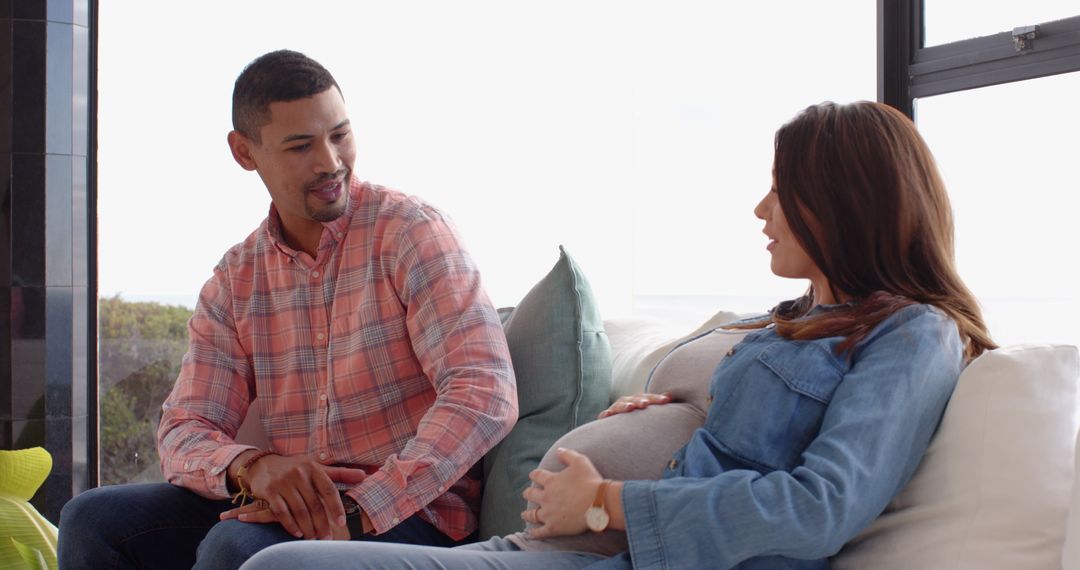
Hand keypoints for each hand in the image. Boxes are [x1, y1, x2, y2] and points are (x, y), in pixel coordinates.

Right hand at [223, 454, 366, 539]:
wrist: (264, 464)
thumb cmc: (296, 467)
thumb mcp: (317, 467)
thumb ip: (340, 473)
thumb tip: (364, 476)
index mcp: (313, 467)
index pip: (329, 490)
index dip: (336, 507)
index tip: (341, 523)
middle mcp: (299, 473)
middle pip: (314, 504)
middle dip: (322, 524)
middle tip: (327, 538)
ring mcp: (283, 482)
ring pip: (299, 510)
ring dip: (308, 527)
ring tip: (314, 538)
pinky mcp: (269, 491)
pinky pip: (281, 512)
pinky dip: (290, 525)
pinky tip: (298, 533)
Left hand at [521, 448, 602, 538]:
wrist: (598, 502)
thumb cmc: (590, 481)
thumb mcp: (580, 461)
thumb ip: (567, 454)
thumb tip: (558, 450)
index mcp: (551, 481)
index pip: (537, 476)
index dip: (534, 475)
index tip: (532, 476)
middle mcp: (546, 497)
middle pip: (531, 495)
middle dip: (528, 493)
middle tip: (527, 494)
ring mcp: (549, 513)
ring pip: (533, 514)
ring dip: (527, 514)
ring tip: (524, 514)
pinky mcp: (554, 527)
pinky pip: (540, 532)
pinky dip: (534, 533)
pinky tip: (530, 533)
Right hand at [598, 392, 671, 417]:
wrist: (614, 426)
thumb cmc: (635, 418)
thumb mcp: (645, 410)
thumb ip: (656, 403)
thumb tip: (670, 395)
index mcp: (638, 400)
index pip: (648, 397)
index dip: (656, 398)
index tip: (666, 400)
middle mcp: (626, 402)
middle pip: (634, 399)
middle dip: (640, 400)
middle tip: (646, 404)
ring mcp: (615, 409)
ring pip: (619, 405)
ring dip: (624, 405)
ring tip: (630, 407)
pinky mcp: (605, 417)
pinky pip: (605, 415)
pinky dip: (606, 414)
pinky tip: (608, 415)